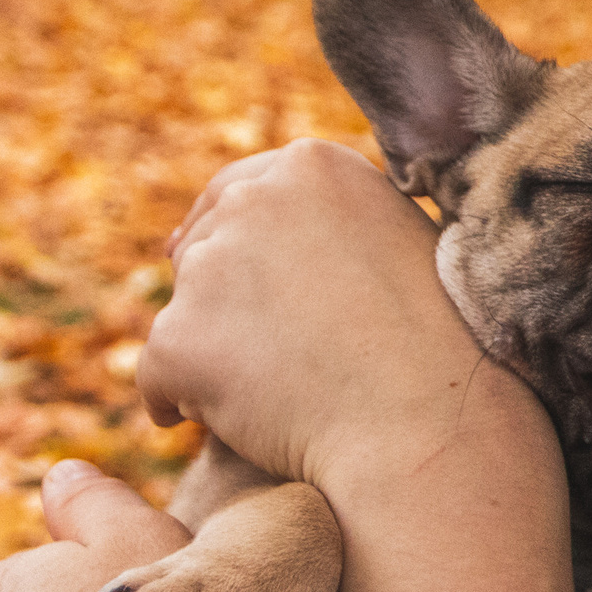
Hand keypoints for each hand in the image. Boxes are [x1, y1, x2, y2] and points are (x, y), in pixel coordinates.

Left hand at [140, 138, 537, 494]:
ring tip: (273, 394)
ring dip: (210, 351)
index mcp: (312, 165)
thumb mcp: (396, 241)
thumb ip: (330, 222)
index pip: (237, 190)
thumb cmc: (433, 341)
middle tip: (270, 353)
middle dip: (219, 297)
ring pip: (182, 314)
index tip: (234, 280)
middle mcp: (253, 199)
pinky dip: (180, 402)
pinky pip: (158, 377)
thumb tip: (257, 233)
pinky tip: (226, 426)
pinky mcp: (176, 339)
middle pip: (201, 248)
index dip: (234, 239)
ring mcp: (209, 266)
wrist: (424, 419)